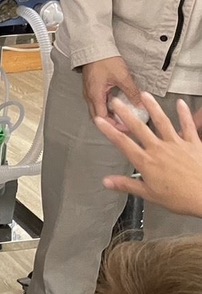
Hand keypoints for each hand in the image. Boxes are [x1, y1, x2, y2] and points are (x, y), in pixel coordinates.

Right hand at [81, 56, 141, 124]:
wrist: (94, 47)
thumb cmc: (104, 60)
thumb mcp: (123, 77)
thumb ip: (132, 92)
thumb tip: (141, 104)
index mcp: (95, 95)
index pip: (103, 118)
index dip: (115, 125)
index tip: (126, 128)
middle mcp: (90, 96)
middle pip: (99, 117)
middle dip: (111, 124)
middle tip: (125, 127)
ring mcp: (90, 92)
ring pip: (98, 111)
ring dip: (109, 116)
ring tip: (122, 119)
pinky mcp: (92, 88)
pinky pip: (98, 103)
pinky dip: (107, 108)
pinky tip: (117, 106)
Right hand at [96, 94, 201, 218]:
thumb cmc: (181, 198)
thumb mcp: (149, 195)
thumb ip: (127, 185)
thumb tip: (107, 182)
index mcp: (147, 162)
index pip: (123, 143)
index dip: (109, 131)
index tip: (100, 121)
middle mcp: (159, 149)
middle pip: (139, 128)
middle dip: (125, 113)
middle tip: (116, 101)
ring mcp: (177, 144)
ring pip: (162, 121)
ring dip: (152, 107)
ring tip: (144, 95)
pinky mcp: (193, 143)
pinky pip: (188, 126)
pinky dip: (184, 114)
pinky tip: (181, 104)